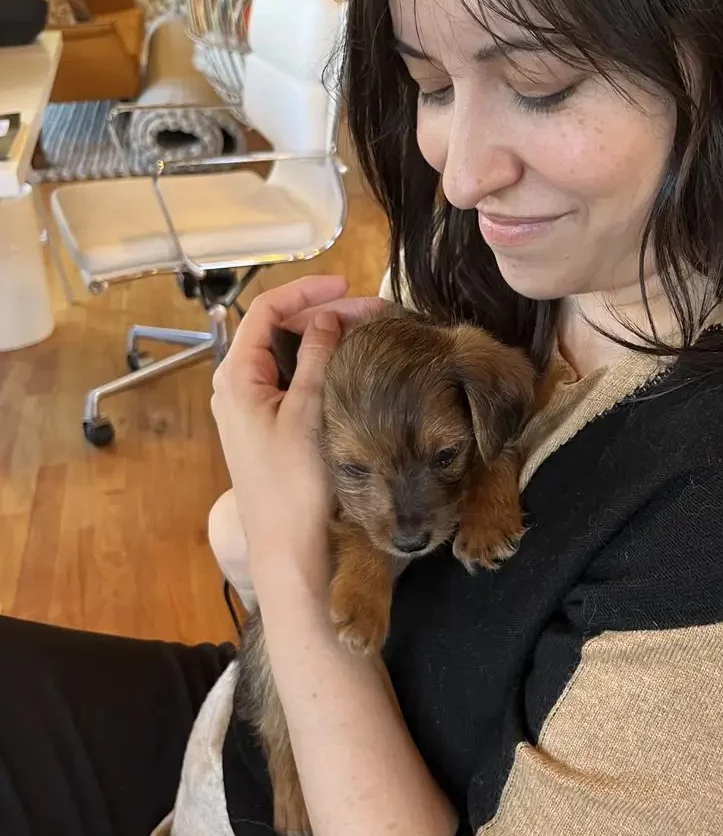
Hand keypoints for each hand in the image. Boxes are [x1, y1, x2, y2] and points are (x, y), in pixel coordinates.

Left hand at [211, 275, 383, 598]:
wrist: (290, 548)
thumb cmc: (295, 484)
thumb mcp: (309, 412)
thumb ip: (317, 357)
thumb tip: (327, 317)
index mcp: (236, 375)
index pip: (267, 311)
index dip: (307, 291)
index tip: (347, 286)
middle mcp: (237, 385)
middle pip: (278, 329)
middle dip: (323, 312)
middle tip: (372, 312)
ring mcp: (252, 406)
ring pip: (288, 353)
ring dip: (325, 337)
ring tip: (368, 331)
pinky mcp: (269, 425)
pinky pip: (293, 378)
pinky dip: (322, 364)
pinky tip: (352, 365)